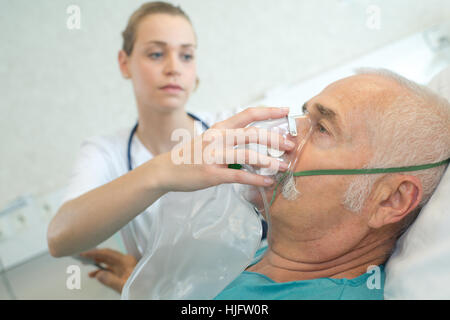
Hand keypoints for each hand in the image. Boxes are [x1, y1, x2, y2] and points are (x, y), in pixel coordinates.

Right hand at [80, 248, 136, 293]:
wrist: (148, 291)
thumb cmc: (140, 287)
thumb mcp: (123, 285)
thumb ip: (110, 280)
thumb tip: (98, 274)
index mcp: (126, 261)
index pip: (107, 253)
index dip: (94, 252)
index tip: (84, 253)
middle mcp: (125, 261)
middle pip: (106, 256)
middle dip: (94, 256)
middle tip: (82, 256)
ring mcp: (124, 267)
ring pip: (107, 262)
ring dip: (96, 264)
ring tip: (85, 264)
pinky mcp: (123, 272)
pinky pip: (110, 269)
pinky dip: (101, 271)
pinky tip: (94, 274)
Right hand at [148, 107, 293, 192]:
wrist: (166, 170)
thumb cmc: (191, 155)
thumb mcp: (209, 139)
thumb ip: (229, 137)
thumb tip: (256, 139)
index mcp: (219, 128)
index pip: (248, 114)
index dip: (269, 111)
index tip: (286, 110)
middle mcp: (218, 138)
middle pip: (253, 134)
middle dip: (275, 138)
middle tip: (290, 145)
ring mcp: (214, 156)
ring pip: (248, 154)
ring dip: (269, 161)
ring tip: (283, 166)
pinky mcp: (212, 174)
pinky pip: (239, 175)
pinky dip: (256, 179)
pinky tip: (268, 182)